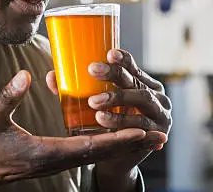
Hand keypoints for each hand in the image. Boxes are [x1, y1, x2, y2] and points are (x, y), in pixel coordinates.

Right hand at [0, 71, 164, 191]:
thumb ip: (10, 97)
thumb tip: (26, 74)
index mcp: (45, 153)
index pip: (87, 146)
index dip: (115, 138)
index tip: (139, 131)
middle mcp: (56, 161)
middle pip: (100, 153)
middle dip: (130, 144)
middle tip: (159, 137)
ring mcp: (56, 163)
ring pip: (95, 155)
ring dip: (121, 146)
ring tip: (148, 137)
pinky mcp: (53, 160)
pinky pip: (85, 153)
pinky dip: (104, 145)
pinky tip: (115, 136)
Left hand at [46, 49, 171, 190]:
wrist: (120, 160)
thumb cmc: (108, 126)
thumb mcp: (96, 105)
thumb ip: (75, 91)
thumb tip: (51, 76)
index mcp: (141, 83)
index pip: (132, 66)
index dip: (123, 59)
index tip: (108, 53)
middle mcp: (155, 95)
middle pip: (135, 80)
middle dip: (114, 74)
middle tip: (92, 70)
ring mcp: (160, 114)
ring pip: (142, 99)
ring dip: (117, 98)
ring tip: (93, 101)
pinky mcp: (158, 133)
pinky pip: (141, 124)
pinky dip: (122, 120)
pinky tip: (103, 119)